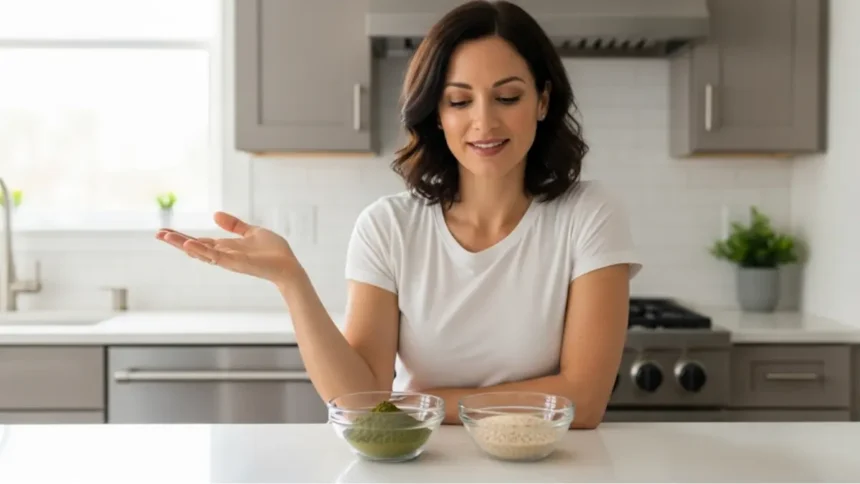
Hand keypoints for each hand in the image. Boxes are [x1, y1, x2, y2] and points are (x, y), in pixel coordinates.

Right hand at [155, 211, 301, 283]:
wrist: (288, 265)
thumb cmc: (274, 252)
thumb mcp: (252, 231)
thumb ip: (234, 225)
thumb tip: (214, 214)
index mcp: (226, 247)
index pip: (200, 241)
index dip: (183, 237)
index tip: (164, 231)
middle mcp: (224, 255)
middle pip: (195, 247)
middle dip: (177, 241)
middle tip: (157, 234)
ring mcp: (228, 260)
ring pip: (201, 252)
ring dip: (183, 244)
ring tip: (165, 236)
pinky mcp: (236, 263)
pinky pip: (216, 257)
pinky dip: (202, 251)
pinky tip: (190, 244)